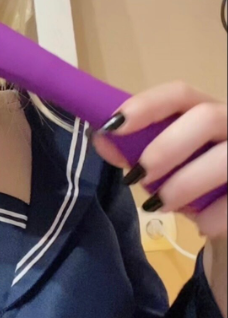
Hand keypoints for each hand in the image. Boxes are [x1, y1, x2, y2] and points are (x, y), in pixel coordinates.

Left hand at [91, 81, 226, 239]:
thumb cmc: (198, 180)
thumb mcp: (167, 165)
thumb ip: (136, 151)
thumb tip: (102, 138)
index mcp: (207, 112)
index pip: (180, 93)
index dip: (146, 105)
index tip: (113, 126)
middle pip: (206, 117)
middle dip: (166, 147)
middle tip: (137, 177)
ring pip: (223, 158)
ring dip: (184, 184)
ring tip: (160, 206)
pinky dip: (211, 215)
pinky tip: (200, 224)